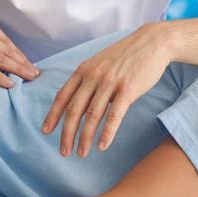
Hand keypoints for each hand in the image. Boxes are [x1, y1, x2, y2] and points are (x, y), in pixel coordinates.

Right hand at [0, 0, 38, 87]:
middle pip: (8, 51)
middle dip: (23, 63)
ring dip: (18, 70)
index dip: (16, 52)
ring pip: (2, 60)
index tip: (25, 60)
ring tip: (30, 78)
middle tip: (35, 72)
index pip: (4, 40)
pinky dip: (0, 78)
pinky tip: (10, 84)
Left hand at [41, 23, 171, 157]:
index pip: (62, 96)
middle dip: (67, 133)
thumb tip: (78, 106)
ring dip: (85, 137)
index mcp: (83, 70)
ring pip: (93, 115)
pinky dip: (107, 133)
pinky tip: (102, 146)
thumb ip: (87, 82)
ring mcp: (110, 82)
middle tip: (63, 152)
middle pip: (74, 110)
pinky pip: (115, 115)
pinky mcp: (128, 89)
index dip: (52, 115)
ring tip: (81, 153)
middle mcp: (93, 76)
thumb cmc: (125, 56)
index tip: (45, 131)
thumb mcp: (100, 63)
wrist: (152, 42)